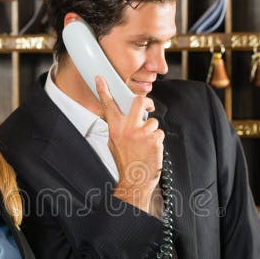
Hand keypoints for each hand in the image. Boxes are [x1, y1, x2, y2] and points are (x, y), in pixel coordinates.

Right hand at [96, 75, 163, 212]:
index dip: (103, 90)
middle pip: (139, 102)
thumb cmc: (125, 163)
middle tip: (148, 107)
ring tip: (146, 144)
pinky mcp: (154, 139)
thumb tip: (120, 118)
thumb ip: (117, 129)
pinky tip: (151, 150)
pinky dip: (157, 141)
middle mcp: (127, 129)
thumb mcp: (113, 144)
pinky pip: (159, 133)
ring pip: (153, 121)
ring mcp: (142, 134)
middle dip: (146, 102)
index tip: (100, 78)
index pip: (108, 106)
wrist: (135, 180)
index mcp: (115, 129)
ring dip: (152, 131)